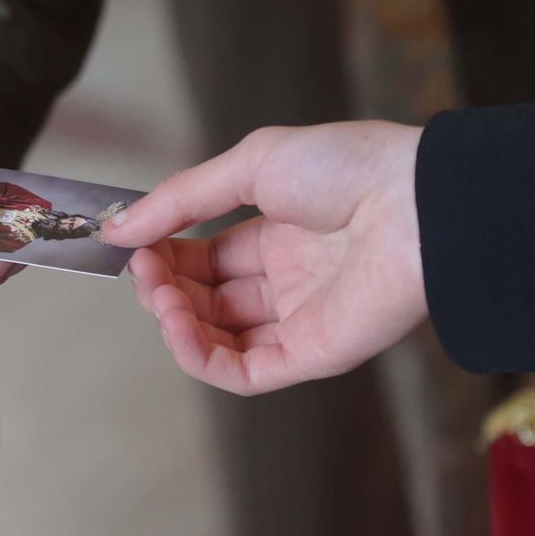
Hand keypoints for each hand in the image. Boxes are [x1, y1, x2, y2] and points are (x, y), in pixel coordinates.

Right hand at [104, 122, 427, 395]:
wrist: (415, 205)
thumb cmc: (347, 169)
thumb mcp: (252, 163)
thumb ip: (183, 198)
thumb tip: (119, 226)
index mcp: (282, 229)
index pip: (208, 255)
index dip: (165, 252)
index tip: (131, 243)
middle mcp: (291, 276)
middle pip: (207, 298)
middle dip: (164, 285)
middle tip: (141, 269)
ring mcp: (302, 318)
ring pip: (219, 339)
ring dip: (176, 322)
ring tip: (158, 296)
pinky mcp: (313, 355)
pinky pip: (244, 372)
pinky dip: (201, 358)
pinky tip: (178, 328)